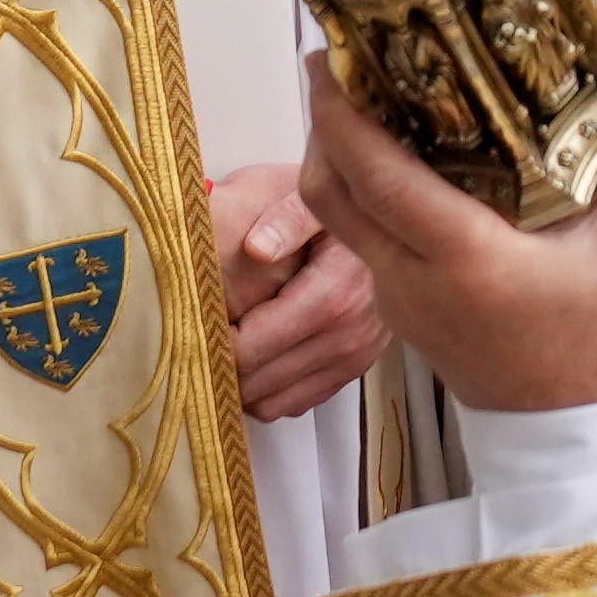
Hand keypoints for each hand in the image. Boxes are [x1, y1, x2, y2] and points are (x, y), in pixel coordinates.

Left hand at [203, 164, 382, 427]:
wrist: (402, 219)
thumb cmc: (347, 203)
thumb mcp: (317, 193)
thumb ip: (288, 217)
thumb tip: (258, 248)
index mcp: (335, 294)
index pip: (251, 347)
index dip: (212, 340)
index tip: (194, 320)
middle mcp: (350, 335)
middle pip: (258, 383)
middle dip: (221, 365)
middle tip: (197, 336)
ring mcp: (356, 356)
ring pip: (274, 402)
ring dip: (244, 383)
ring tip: (225, 346)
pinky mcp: (356, 367)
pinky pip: (299, 403)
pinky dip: (270, 389)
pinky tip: (258, 356)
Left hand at [303, 52, 596, 417]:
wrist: (581, 446)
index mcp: (463, 260)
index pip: (376, 178)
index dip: (341, 114)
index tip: (329, 54)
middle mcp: (413, 283)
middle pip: (330, 196)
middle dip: (324, 125)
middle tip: (343, 63)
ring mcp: (400, 306)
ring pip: (340, 222)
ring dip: (341, 160)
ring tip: (373, 99)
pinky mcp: (404, 318)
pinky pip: (364, 244)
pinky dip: (367, 196)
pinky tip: (408, 160)